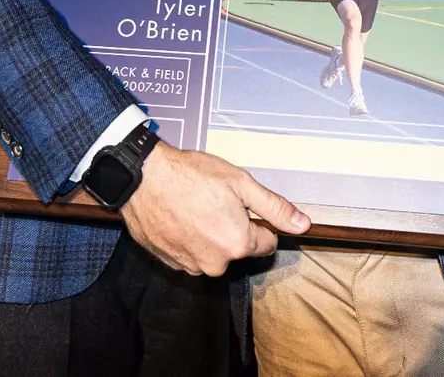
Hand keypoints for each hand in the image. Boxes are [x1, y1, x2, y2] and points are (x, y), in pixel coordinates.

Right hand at [122, 142, 309, 275]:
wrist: (141, 178)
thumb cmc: (188, 176)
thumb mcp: (240, 183)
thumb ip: (274, 208)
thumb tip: (302, 224)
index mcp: (237, 244)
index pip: (266, 243)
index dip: (258, 222)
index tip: (242, 206)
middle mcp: (215, 263)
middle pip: (238, 249)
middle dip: (232, 228)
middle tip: (215, 202)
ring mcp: (190, 266)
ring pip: (213, 252)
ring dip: (209, 234)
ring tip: (194, 207)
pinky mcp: (170, 263)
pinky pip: (191, 253)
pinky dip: (189, 238)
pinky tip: (181, 216)